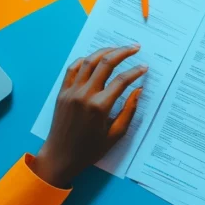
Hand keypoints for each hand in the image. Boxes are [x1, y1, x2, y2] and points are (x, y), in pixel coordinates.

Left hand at [32, 45, 147, 187]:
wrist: (60, 156)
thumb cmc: (90, 150)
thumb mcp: (115, 135)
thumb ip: (129, 111)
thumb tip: (138, 90)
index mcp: (99, 107)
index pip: (122, 81)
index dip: (135, 71)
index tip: (145, 67)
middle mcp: (84, 95)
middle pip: (106, 64)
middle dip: (123, 52)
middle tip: (135, 48)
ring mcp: (71, 91)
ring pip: (89, 62)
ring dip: (105, 51)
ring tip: (117, 48)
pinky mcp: (62, 92)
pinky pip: (73, 69)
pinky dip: (85, 60)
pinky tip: (95, 58)